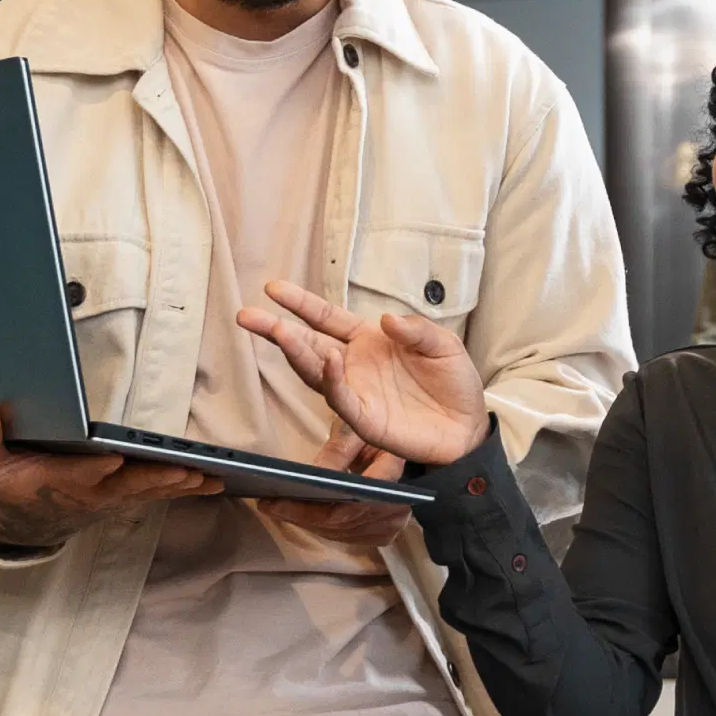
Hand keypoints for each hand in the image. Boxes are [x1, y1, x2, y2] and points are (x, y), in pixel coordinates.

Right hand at [0, 402, 222, 548]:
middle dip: (155, 479)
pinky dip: (184, 488)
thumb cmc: (10, 486)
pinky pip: (158, 495)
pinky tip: (212, 481)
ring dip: (179, 485)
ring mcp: (110, 499)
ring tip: (210, 477)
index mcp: (57, 482)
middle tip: (184, 471)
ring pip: (149, 492)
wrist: (25, 523)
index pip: (78, 475)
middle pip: (126, 486)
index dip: (95, 470)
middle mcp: (89, 493)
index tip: (112, 460)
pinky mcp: (124, 499)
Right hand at [239, 280, 488, 467]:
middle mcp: (354, 365)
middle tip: (248, 316)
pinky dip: (333, 381)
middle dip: (277, 330)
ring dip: (298, 352)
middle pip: (308, 344)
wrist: (468, 426)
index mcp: (367, 341)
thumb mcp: (442, 344)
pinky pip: (342, 400)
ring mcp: (356, 393)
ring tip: (279, 331)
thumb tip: (385, 320)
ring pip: (316, 372)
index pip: (326, 318)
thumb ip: (416, 329)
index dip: (300, 304)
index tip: (272, 288)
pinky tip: (327, 360)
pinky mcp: (365, 421)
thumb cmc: (453, 382)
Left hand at [255, 419, 416, 546]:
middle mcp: (399, 505)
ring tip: (277, 510)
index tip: (276, 501)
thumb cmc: (374, 433)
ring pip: (342, 533)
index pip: (350, 502)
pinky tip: (299, 518)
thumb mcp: (354, 432)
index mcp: (393, 471)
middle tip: (267, 505)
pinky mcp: (385, 533)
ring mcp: (393, 523)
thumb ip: (336, 452)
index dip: (310, 509)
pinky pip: (347, 537)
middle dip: (301, 517)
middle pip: (342, 522)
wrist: (395, 447)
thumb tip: (311, 478)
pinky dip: (322, 529)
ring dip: (308, 524)